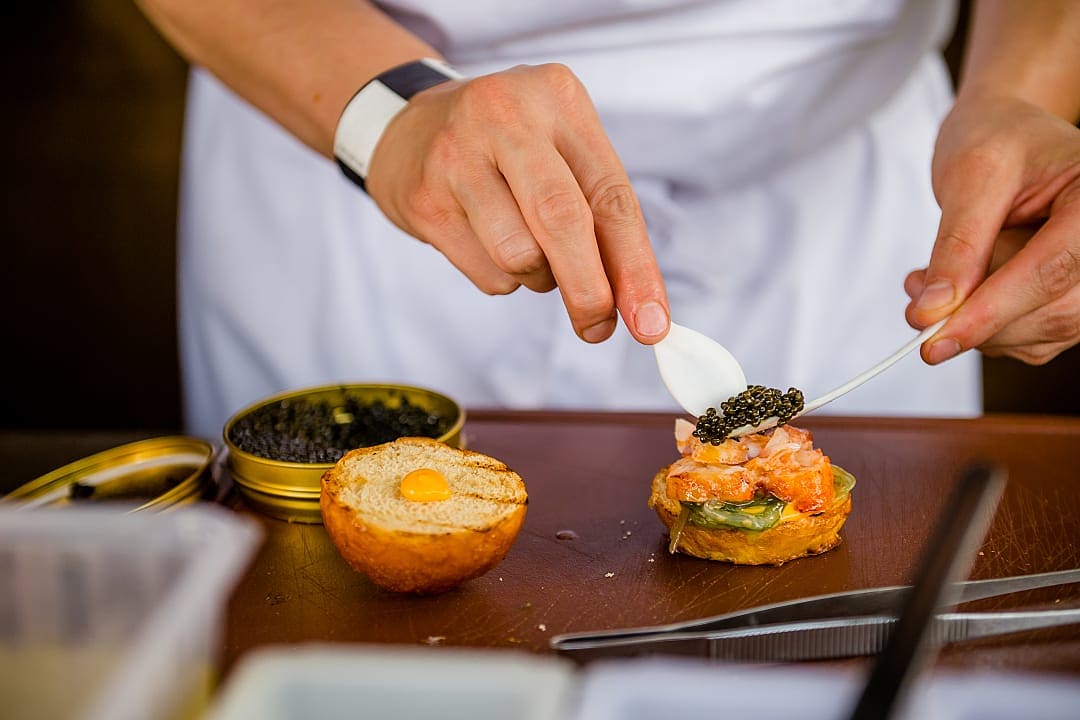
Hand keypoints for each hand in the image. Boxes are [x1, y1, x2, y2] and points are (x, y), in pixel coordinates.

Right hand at [365, 63, 669, 344]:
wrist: (408, 128)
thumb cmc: (509, 148)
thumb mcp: (562, 152)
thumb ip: (600, 216)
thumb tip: (636, 304)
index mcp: (559, 99)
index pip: (610, 196)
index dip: (635, 267)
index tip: (652, 323)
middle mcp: (506, 118)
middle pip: (561, 220)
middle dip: (588, 289)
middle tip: (598, 329)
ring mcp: (457, 155)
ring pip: (519, 255)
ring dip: (538, 278)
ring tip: (529, 250)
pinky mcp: (424, 199)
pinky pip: (484, 272)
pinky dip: (501, 278)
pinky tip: (487, 242)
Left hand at [906, 94, 1079, 364]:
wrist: (1007, 135)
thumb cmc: (998, 139)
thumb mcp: (972, 175)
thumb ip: (957, 245)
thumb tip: (933, 309)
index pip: (1050, 271)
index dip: (991, 310)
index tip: (934, 339)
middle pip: (1049, 311)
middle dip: (974, 316)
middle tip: (915, 294)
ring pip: (1036, 334)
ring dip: (971, 322)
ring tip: (927, 282)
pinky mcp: (1067, 300)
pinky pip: (1027, 338)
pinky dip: (980, 326)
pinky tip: (952, 293)